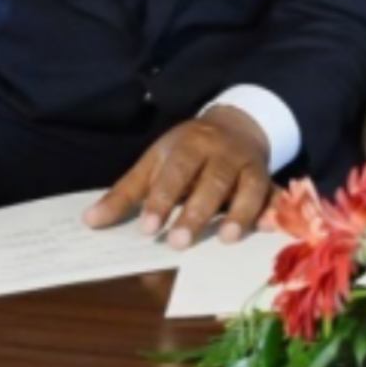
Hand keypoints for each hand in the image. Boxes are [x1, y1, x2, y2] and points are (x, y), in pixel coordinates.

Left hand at [84, 109, 273, 248]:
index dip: (162, 198)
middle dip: (196, 212)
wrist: (236, 124)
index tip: (148, 226)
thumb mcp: (155, 161)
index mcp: (190, 144)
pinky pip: (274, 194)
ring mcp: (249, 165)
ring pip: (247, 187)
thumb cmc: (187, 150)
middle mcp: (223, 152)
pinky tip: (270, 227)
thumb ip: (127, 192)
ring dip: (239, 213)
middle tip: (178, 243)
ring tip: (226, 239)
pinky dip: (274, 210)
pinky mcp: (268, 178)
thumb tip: (90, 221)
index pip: (175, 171)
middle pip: (212, 181)